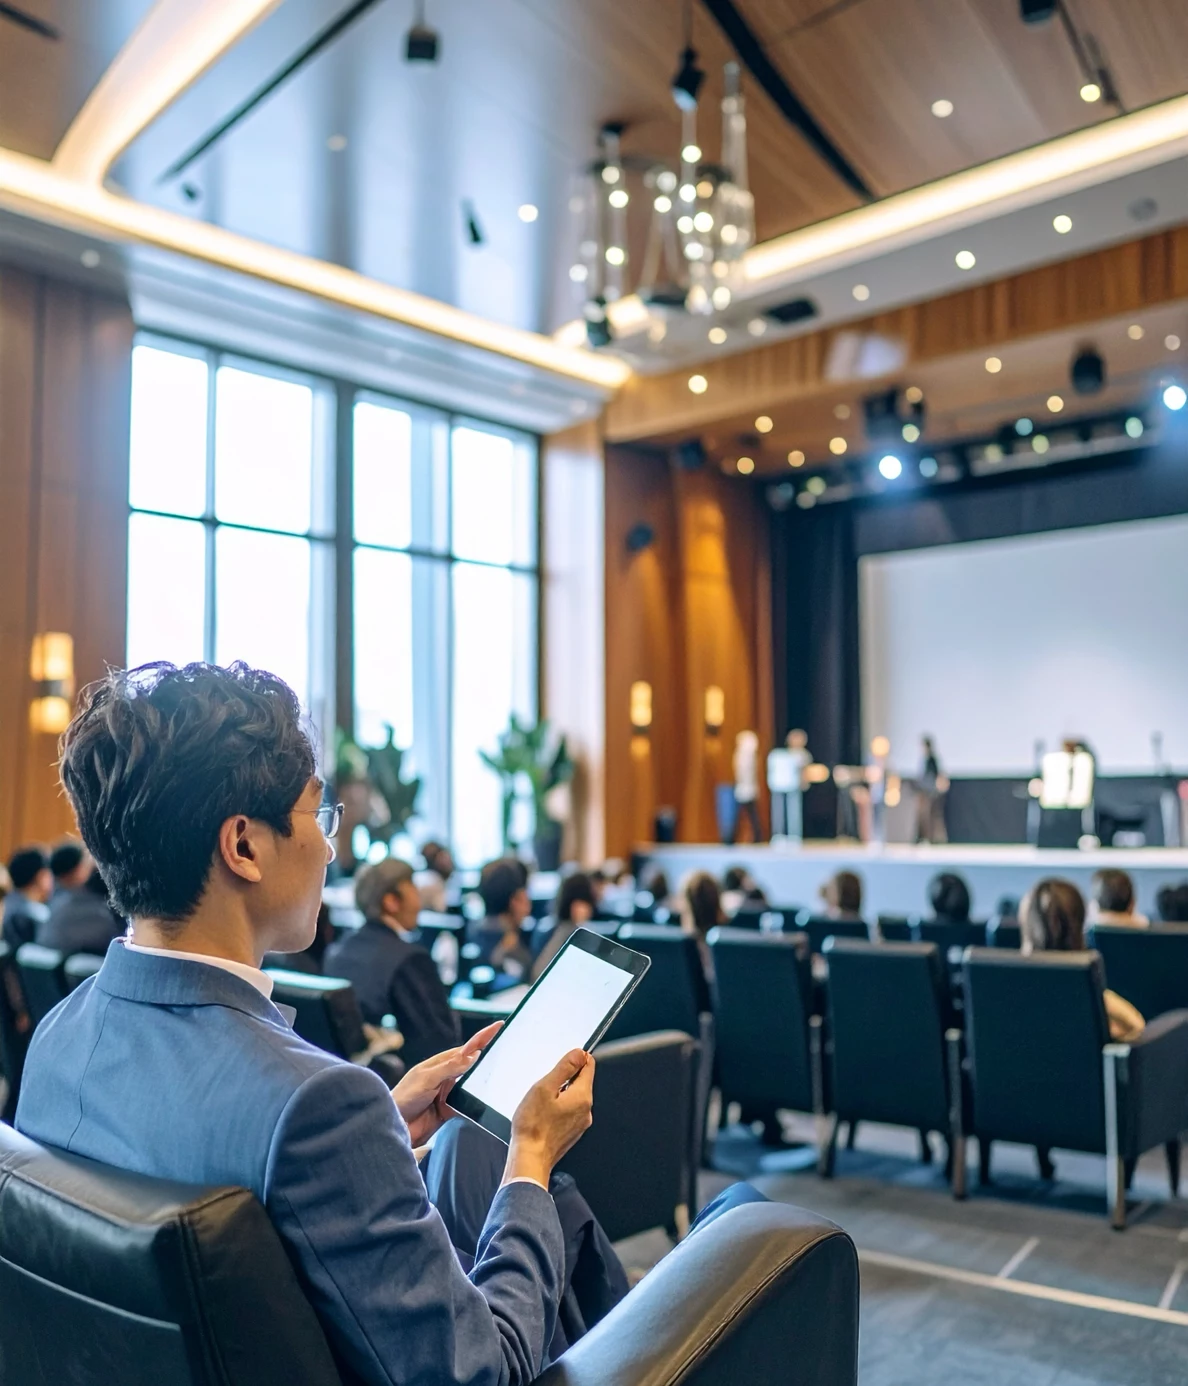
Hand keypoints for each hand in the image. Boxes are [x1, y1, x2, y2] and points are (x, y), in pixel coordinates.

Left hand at [392, 1022, 501, 1145]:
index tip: (499, 1025)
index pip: (466, 1048)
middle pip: (473, 1064)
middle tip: (510, 1046)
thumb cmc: (403, 1099)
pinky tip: (491, 1099)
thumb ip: (450, 1067)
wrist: (394, 1128)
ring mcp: (449, 1093)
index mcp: (440, 1064)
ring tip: (506, 1070)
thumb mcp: (426, 1079)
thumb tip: (474, 1054)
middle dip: (490, 1054)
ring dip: (486, 1078)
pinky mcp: (450, 1111)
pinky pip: (470, 1103)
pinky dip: (479, 1101)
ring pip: (473, 1083)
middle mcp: (446, 1076)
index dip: (483, 1037)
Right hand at [504, 1049, 595, 1187]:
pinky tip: (543, 1115)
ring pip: (574, 1098)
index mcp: (583, 1096)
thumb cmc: (533, 1125)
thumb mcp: (545, 1087)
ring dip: (560, 1094)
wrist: (530, 1159)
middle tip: (545, 1085)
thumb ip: (564, 1068)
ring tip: (541, 1102)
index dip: (576, 1058)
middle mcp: (586, 1111)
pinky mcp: (572, 1133)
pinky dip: (558, 1108)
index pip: (589, 1066)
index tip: (562, 1062)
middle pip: (581, 1082)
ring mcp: (580, 1124)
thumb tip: (579, 1053)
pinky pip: (569, 1112)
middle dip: (565, 1078)